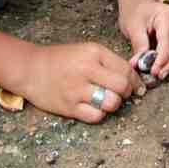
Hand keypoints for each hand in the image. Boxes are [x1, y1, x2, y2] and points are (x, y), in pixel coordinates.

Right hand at [22, 42, 143, 120]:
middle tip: (124, 95)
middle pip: (122, 86)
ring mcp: (77, 90)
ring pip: (111, 103)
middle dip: (128, 93)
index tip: (137, 87)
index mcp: (94, 53)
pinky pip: (96, 116)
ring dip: (114, 104)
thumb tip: (131, 79)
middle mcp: (87, 70)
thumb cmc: (61, 59)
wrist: (30, 68)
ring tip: (108, 101)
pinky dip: (100, 114)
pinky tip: (95, 108)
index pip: (125, 69)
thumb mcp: (86, 51)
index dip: (135, 80)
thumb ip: (107, 62)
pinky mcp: (69, 107)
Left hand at [119, 0, 168, 79]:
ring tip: (162, 71)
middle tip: (157, 75)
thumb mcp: (133, 28)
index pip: (168, 42)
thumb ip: (139, 47)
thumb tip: (139, 66)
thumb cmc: (134, 12)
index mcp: (167, 16)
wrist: (138, 2)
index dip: (162, 59)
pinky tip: (166, 64)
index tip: (153, 72)